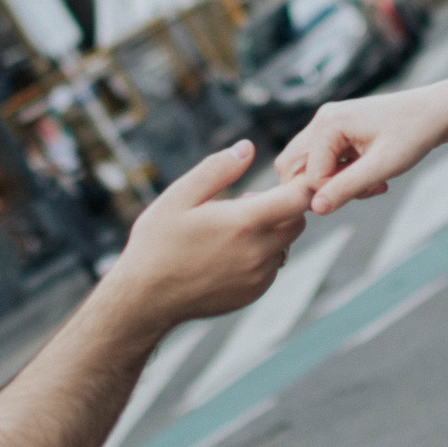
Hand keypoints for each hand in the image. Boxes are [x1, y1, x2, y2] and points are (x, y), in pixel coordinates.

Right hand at [96, 140, 309, 336]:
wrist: (146, 299)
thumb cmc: (158, 243)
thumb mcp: (179, 196)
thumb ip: (217, 169)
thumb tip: (247, 148)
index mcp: (245, 223)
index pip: (300, 198)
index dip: (301, 184)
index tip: (286, 178)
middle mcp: (259, 252)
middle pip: (298, 221)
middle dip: (283, 207)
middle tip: (244, 204)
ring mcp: (258, 277)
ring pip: (285, 245)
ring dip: (272, 232)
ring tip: (232, 230)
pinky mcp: (253, 293)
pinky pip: (272, 267)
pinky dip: (261, 255)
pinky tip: (228, 253)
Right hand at [277, 63, 447, 213]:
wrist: (435, 113)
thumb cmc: (413, 134)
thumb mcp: (383, 166)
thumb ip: (347, 187)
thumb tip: (316, 209)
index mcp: (328, 124)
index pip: (309, 176)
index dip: (334, 193)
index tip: (371, 190)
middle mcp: (321, 120)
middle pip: (292, 167)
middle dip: (323, 188)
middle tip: (360, 191)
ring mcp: (327, 124)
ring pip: (307, 166)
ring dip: (333, 183)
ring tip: (370, 183)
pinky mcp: (336, 131)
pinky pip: (323, 161)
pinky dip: (341, 175)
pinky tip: (372, 177)